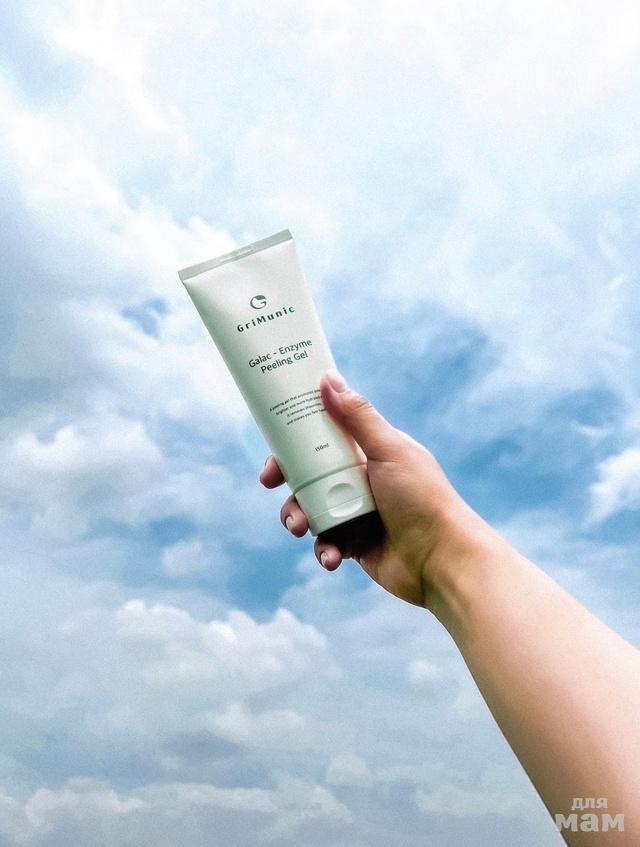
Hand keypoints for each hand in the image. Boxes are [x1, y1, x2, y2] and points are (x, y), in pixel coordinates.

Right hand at [259, 370, 496, 607]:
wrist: (443, 559)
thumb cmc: (423, 498)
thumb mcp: (390, 449)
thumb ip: (358, 417)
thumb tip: (329, 379)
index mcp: (369, 452)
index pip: (324, 437)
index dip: (296, 439)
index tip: (275, 445)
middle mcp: (361, 479)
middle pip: (309, 474)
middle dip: (288, 481)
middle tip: (270, 483)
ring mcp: (356, 513)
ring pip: (310, 509)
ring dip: (297, 516)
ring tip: (301, 527)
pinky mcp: (354, 545)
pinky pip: (326, 544)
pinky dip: (324, 550)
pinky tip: (333, 556)